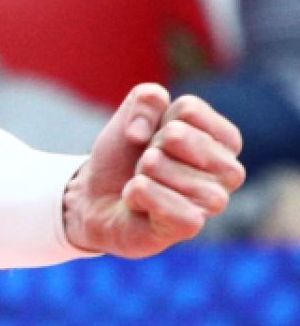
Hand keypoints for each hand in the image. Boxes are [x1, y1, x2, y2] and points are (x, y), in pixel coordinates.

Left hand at [63, 84, 246, 256]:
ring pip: (159, 164)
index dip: (160, 117)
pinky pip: (156, 197)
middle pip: (176, 135)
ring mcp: (213, 202)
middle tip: (148, 163)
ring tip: (144, 182)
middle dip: (149, 145)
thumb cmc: (126, 155)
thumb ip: (147, 98)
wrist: (96, 196)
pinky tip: (137, 201)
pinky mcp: (190, 227)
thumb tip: (142, 133)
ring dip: (140, 170)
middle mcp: (229, 172)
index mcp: (224, 140)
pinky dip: (135, 192)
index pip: (190, 109)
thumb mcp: (133, 113)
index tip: (157, 136)